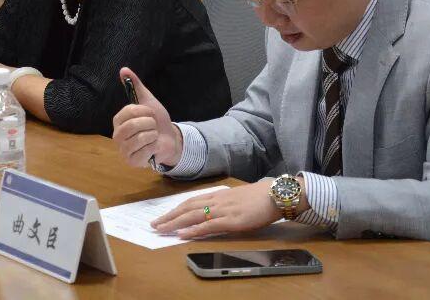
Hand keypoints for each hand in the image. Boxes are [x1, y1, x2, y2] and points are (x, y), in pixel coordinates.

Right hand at [111, 67, 180, 167]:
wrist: (169, 138)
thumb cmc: (157, 121)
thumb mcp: (148, 100)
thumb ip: (135, 86)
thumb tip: (123, 69)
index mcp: (118, 120)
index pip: (129, 111)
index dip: (144, 111)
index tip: (150, 113)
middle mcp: (117, 135)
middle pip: (133, 126)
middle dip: (150, 124)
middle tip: (152, 126)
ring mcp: (123, 149)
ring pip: (140, 138)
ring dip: (153, 135)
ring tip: (153, 136)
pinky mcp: (132, 161)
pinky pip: (145, 151)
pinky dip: (154, 147)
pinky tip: (153, 148)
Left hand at [151, 180, 282, 238]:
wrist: (275, 194)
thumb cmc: (258, 197)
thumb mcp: (235, 198)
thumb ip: (222, 204)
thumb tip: (211, 211)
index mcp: (217, 195)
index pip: (190, 201)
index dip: (175, 209)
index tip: (163, 216)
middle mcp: (216, 201)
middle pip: (187, 208)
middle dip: (169, 216)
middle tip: (154, 225)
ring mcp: (223, 210)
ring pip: (193, 216)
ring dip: (175, 222)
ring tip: (161, 229)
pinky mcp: (231, 220)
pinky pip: (208, 225)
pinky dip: (193, 229)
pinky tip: (182, 234)